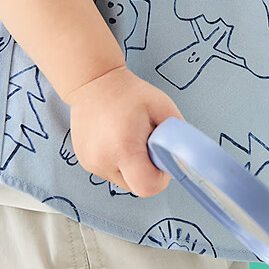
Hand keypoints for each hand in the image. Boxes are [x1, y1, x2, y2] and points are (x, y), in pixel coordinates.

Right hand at [65, 65, 184, 197]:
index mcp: (124, 147)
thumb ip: (177, 134)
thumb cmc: (129, 92)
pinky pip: (109, 172)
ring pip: (122, 181)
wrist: (94, 82)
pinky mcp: (85, 162)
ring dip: (130, 167)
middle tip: (145, 144)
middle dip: (145, 170)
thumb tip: (183, 157)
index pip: (147, 186)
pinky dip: (117, 162)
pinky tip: (115, 140)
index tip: (159, 158)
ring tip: (128, 138)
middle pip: (135, 186)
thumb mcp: (163, 106)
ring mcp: (91, 163)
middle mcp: (103, 160)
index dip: (159, 177)